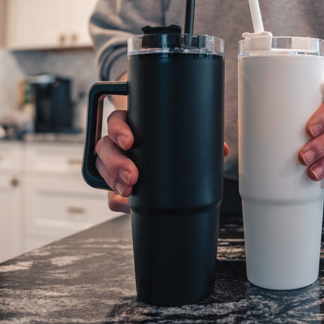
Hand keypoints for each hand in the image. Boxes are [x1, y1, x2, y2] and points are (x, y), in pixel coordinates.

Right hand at [99, 110, 230, 212]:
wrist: (163, 159)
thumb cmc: (170, 142)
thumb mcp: (182, 138)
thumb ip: (200, 140)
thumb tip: (221, 149)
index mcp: (132, 124)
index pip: (116, 120)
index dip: (119, 130)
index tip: (129, 141)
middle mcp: (118, 143)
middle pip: (104, 147)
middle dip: (116, 162)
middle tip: (133, 175)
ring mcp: (114, 165)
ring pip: (102, 169)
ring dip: (114, 180)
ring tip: (129, 190)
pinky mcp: (114, 186)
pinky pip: (108, 194)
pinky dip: (115, 199)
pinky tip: (126, 202)